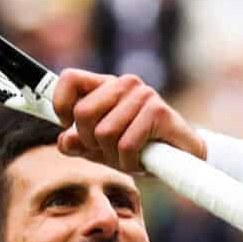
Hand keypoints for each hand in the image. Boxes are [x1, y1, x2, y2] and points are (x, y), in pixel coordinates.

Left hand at [49, 69, 204, 173]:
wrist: (181, 159)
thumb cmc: (138, 149)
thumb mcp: (100, 148)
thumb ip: (79, 144)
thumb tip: (64, 141)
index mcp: (106, 86)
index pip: (70, 79)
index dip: (61, 106)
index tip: (67, 125)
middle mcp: (124, 84)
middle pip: (83, 113)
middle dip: (90, 141)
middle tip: (107, 150)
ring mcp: (142, 95)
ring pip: (104, 133)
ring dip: (113, 156)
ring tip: (128, 156)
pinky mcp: (158, 111)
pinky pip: (126, 145)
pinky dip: (129, 162)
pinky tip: (141, 161)